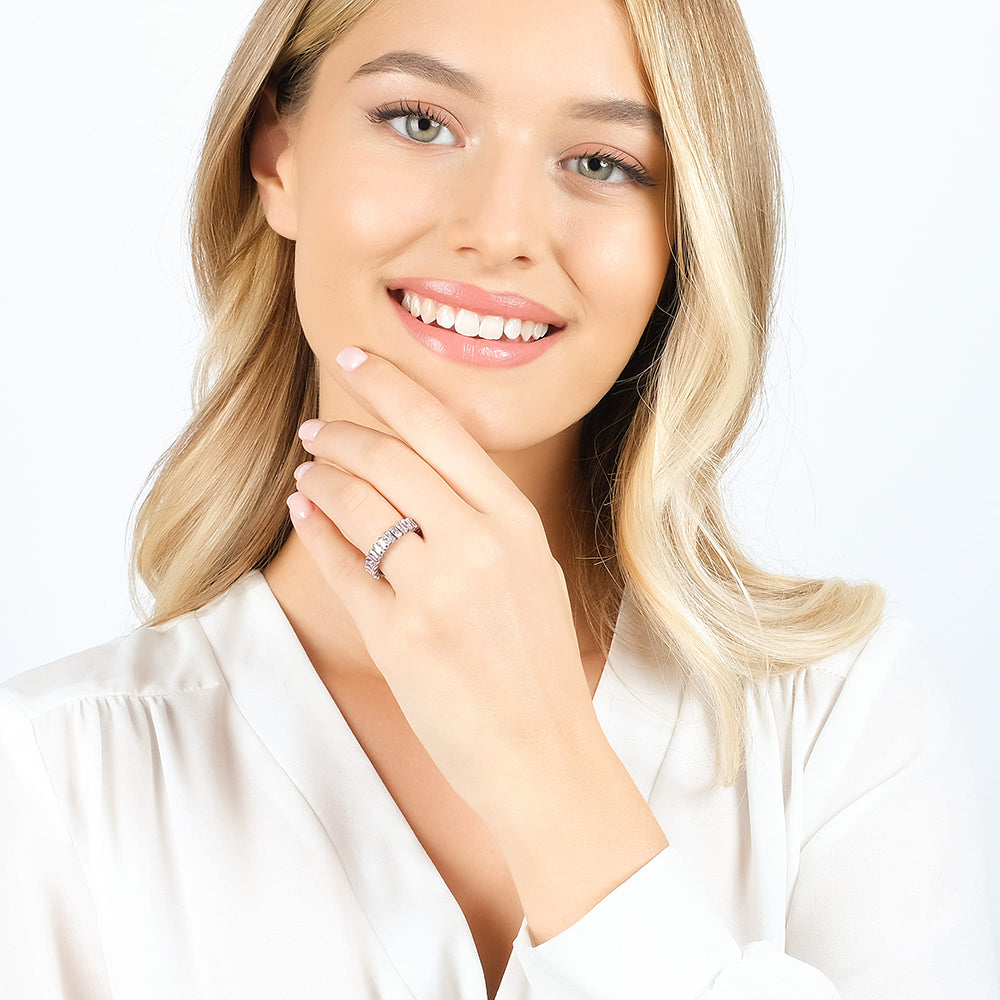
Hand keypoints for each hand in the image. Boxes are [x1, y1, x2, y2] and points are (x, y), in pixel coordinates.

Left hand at [287, 346, 601, 823]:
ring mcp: (435, 590)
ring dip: (321, 481)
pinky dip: (316, 532)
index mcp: (516, 521)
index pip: (441, 429)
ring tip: (307, 474)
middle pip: (389, 458)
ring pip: (356, 505)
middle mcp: (477, 544)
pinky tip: (305, 516)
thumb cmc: (537, 664)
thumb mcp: (531, 571)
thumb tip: (417, 471)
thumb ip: (482, 518)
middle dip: (340, 434)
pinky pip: (341, 565)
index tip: (353, 359)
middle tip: (315, 431)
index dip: (389, 386)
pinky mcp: (397, 637)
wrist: (543, 752)